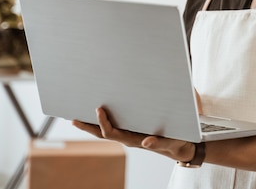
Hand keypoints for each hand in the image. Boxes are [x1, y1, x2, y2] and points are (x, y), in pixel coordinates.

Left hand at [72, 107, 195, 161]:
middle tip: (73, 119)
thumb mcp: (171, 142)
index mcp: (134, 140)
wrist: (182, 146)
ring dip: (91, 124)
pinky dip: (102, 121)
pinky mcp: (132, 130)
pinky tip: (97, 114)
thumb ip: (159, 142)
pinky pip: (114, 126)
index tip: (99, 109)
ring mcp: (129, 134)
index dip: (103, 122)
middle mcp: (128, 137)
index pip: (112, 133)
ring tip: (78, 116)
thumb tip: (145, 142)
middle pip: (103, 133)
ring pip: (106, 130)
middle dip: (87, 126)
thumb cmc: (177, 142)